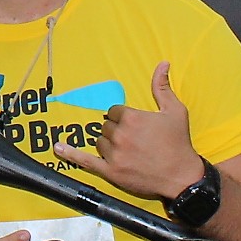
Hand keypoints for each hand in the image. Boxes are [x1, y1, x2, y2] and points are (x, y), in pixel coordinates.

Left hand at [60, 62, 202, 202]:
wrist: (182, 177)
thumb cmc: (179, 143)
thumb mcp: (175, 111)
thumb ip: (162, 87)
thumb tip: (162, 64)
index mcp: (132, 118)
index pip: (114, 111)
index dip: (124, 118)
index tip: (135, 126)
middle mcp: (120, 135)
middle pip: (106, 126)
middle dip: (117, 131)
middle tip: (134, 140)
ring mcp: (114, 154)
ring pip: (99, 142)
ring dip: (108, 144)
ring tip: (129, 151)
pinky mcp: (110, 172)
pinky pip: (85, 160)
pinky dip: (70, 154)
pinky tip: (58, 148)